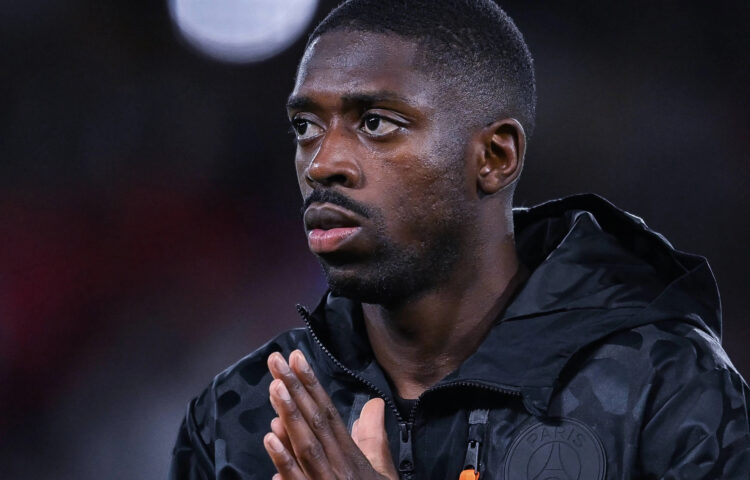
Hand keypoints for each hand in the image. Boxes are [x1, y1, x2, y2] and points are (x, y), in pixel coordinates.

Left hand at [263, 350, 397, 479]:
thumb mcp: (381, 472)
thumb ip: (373, 439)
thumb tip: (373, 405)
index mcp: (352, 456)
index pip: (329, 412)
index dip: (312, 384)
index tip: (296, 357)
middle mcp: (341, 465)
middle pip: (317, 421)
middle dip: (297, 387)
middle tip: (277, 359)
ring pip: (308, 445)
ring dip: (291, 414)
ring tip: (276, 386)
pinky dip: (285, 460)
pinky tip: (271, 436)